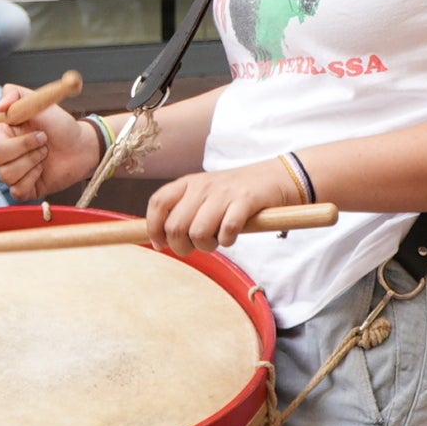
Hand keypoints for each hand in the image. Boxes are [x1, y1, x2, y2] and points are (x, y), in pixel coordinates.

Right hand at [0, 95, 95, 199]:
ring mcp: (12, 171)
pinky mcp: (23, 188)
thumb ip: (16, 94)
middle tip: (42, 138)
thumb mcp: (39, 101)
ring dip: (31, 161)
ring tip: (44, 152)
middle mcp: (3, 152)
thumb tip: (0, 106)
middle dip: (23, 145)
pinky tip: (42, 169)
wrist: (81, 145)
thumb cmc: (59, 124)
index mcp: (1, 130)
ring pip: (5, 174)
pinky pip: (17, 189)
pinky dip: (33, 178)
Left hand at [144, 161, 305, 256]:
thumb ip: (182, 212)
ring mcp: (223, 193)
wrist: (272, 178)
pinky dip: (227, 241)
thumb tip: (160, 239)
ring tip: (216, 241)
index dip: (153, 227)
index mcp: (188, 183)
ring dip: (206, 246)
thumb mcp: (203, 195)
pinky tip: (231, 236)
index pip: (157, 203)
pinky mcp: (245, 202)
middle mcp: (202, 186)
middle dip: (181, 247)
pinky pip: (226, 231)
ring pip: (198, 232)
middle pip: (175, 226)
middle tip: (194, 247)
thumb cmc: (233, 194)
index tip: (160, 244)